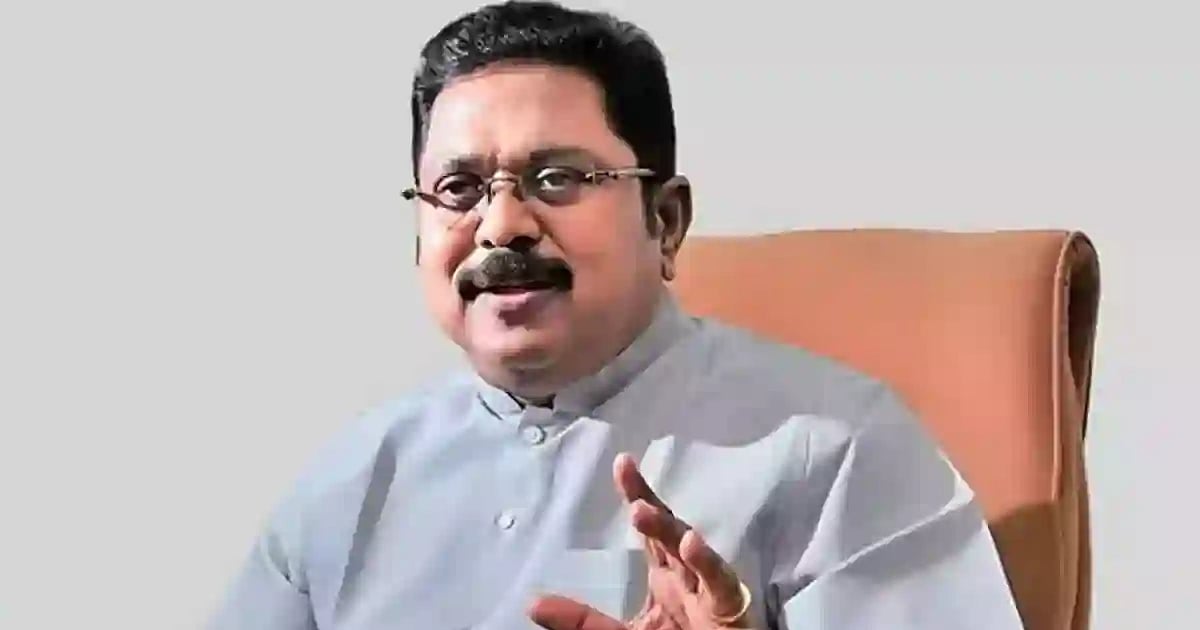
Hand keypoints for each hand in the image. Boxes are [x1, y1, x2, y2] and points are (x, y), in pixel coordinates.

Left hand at [529, 453, 752, 629]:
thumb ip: (582, 621)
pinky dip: (707, 562)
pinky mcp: (728, 608)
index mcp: (666, 574)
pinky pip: (719, 583)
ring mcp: (708, 589)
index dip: (637, 494)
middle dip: (648, 499)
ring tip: (641, 510)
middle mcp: (687, 574)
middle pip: (668, 527)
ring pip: (689, 551)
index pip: (650, 528)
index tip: (622, 462)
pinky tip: (691, 542)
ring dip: (667, 529)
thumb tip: (533, 603)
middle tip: (626, 470)